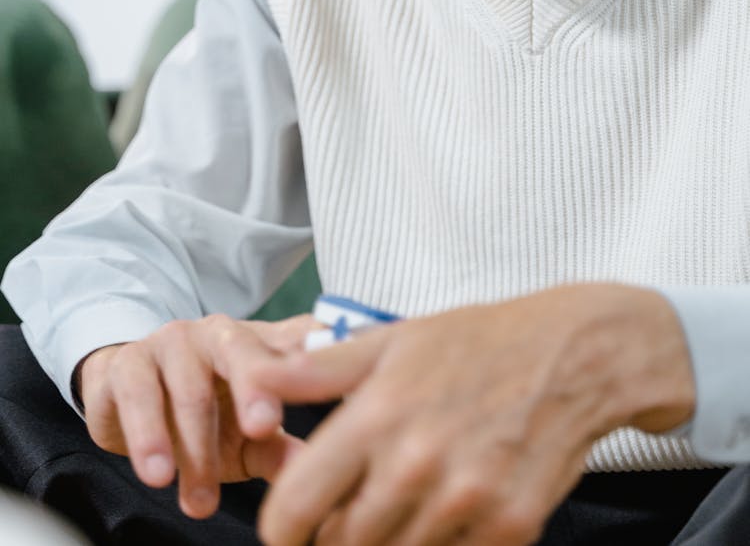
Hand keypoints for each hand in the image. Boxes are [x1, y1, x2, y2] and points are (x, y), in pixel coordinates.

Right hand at [79, 313, 317, 518]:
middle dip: (254, 388)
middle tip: (263, 428)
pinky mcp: (128, 362)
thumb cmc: (206, 417)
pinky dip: (147, 436)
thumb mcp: (245, 441)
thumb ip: (278, 451)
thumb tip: (312, 469)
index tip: (335, 381)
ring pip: (188, 387)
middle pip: (241, 351)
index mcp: (258, 343)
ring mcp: (172, 342)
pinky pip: (137, 393)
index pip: (294, 339)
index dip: (314, 354)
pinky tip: (158, 474)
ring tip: (201, 501)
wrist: (129, 398)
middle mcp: (218, 333)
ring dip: (195, 447)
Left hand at [255, 285, 694, 544]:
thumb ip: (319, 371)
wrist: (572, 355)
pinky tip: (445, 511)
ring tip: (398, 506)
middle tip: (347, 515)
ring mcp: (466, 502)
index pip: (297, 506)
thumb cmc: (476, 342)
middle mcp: (416, 465)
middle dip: (333, 538)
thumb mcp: (392, 340)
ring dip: (386, 542)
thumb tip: (257, 379)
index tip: (287, 532)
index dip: (280, 532)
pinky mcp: (511, 528)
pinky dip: (440, 544)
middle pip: (343, 544)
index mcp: (378, 416)